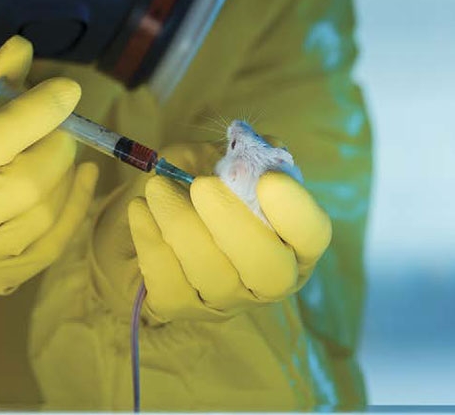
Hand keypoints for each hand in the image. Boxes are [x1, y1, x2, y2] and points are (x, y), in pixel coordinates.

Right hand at [0, 36, 98, 318]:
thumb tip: (23, 50)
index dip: (41, 109)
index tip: (67, 87)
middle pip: (31, 178)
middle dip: (56, 140)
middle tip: (52, 120)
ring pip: (46, 211)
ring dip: (65, 170)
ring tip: (53, 145)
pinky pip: (52, 245)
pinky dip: (74, 207)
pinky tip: (81, 175)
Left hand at [91, 143, 330, 322]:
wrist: (147, 219)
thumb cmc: (193, 185)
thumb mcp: (220, 160)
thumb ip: (240, 155)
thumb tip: (250, 147)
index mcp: (291, 238)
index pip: (313, 235)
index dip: (296, 211)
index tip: (268, 180)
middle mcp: (266, 278)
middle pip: (269, 270)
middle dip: (233, 222)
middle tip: (201, 185)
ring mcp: (223, 299)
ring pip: (211, 274)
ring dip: (179, 222)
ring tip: (157, 187)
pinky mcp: (179, 306)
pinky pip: (167, 281)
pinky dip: (150, 238)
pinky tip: (141, 210)